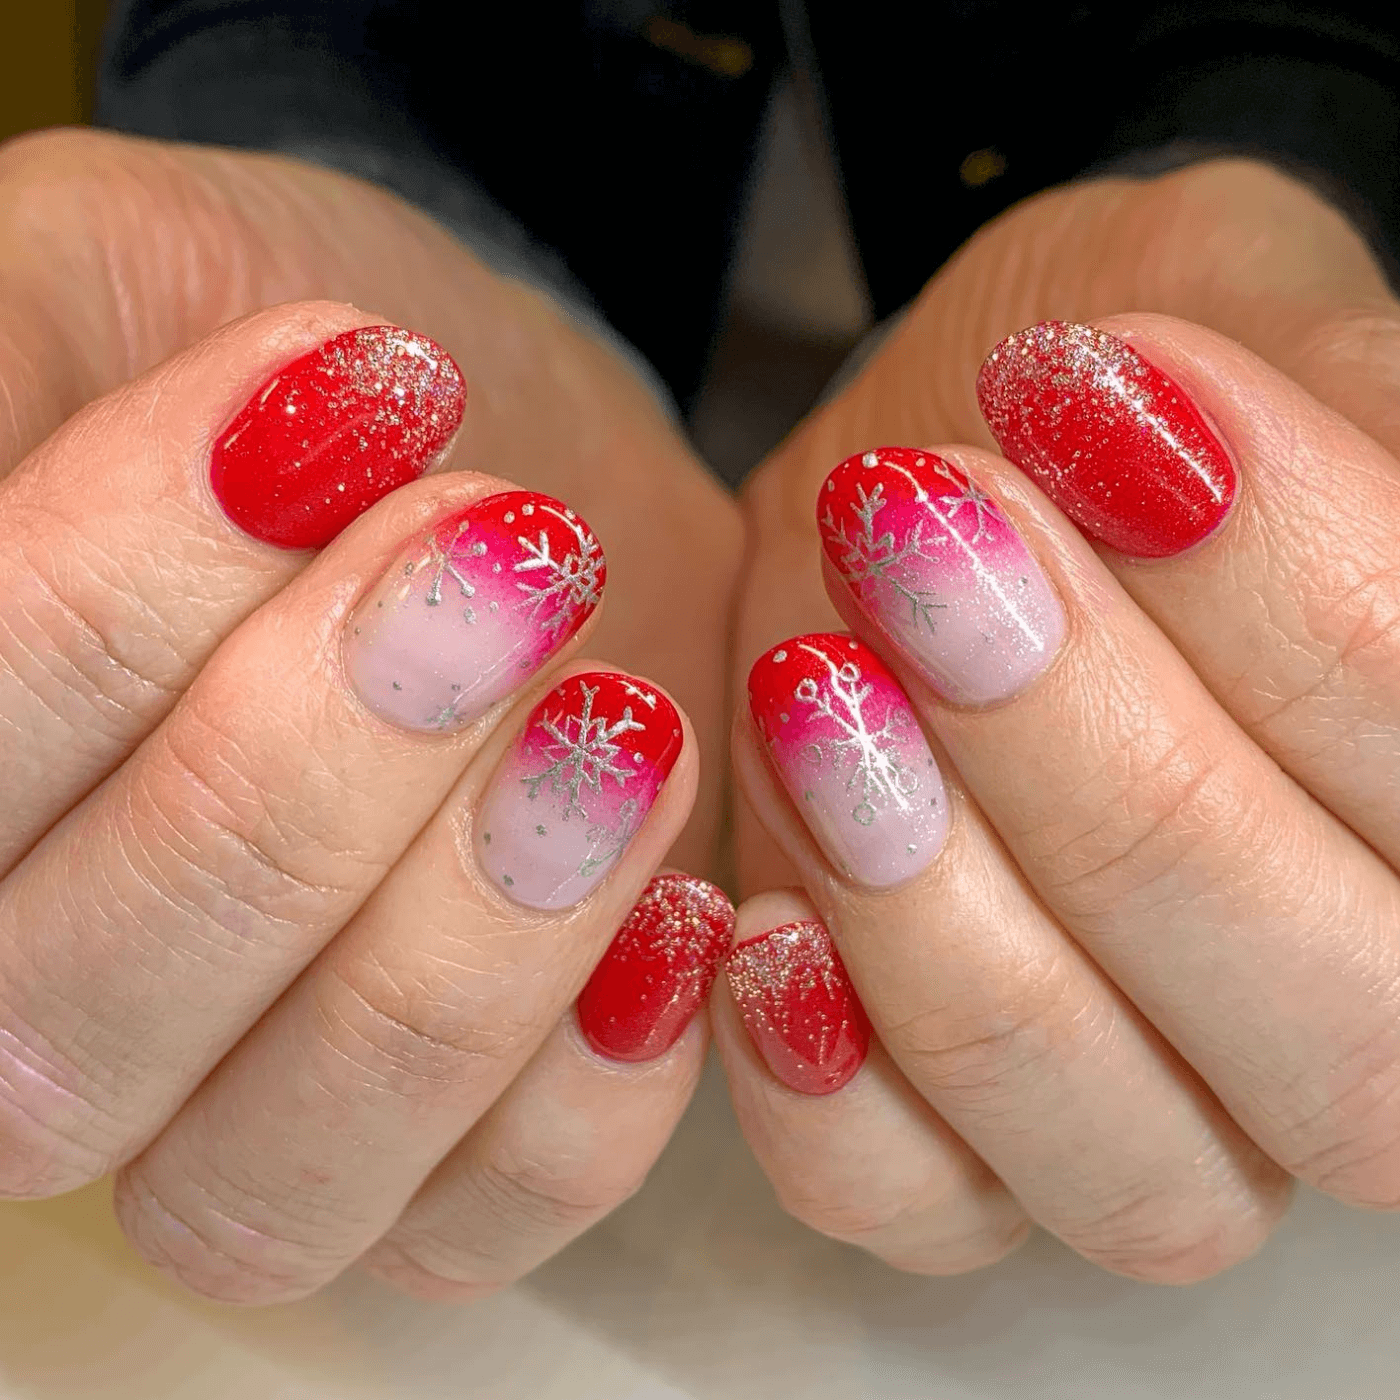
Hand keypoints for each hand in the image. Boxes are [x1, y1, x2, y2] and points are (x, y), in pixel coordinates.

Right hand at [0, 128, 739, 1301]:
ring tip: (616, 721)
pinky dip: (597, 1079)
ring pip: (280, 1172)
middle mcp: (35, 1022)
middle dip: (304, 771)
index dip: (119, 597)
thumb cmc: (304, 370)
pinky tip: (684, 900)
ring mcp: (239, 1119)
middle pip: (72, 1023)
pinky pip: (487, 1221)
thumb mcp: (103, 281)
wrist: (511, 459)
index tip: (337, 401)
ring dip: (464, 938)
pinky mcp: (445, 1155)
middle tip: (502, 553)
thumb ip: (3, 379)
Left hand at [717, 158, 1399, 1281]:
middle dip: (1111, 771)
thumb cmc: (1082, 402)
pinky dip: (827, 1095)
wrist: (919, 487)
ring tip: (822, 688)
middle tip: (929, 543)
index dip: (1292, 603)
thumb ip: (1326, 396)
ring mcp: (1163, 1113)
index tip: (1102, 410)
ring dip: (949, 918)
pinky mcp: (954, 1145)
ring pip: (1126, 1157)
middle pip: (1333, 1026)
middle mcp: (1355, 1013)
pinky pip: (909, 1209)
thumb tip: (1274, 459)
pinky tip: (752, 920)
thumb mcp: (1225, 306)